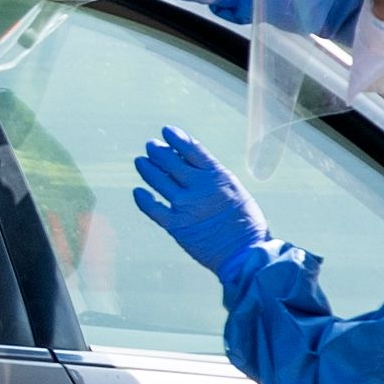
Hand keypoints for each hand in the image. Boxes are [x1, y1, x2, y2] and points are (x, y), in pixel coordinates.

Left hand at [131, 128, 274, 278]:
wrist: (244, 251)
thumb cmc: (246, 223)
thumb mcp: (235, 190)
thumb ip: (214, 178)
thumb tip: (193, 168)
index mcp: (217, 175)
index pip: (192, 149)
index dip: (176, 138)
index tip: (167, 131)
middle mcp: (199, 187)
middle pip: (171, 162)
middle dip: (159, 151)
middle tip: (151, 146)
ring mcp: (185, 206)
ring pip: (159, 181)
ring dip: (147, 169)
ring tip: (140, 161)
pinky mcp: (177, 225)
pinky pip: (153, 209)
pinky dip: (143, 199)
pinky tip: (138, 191)